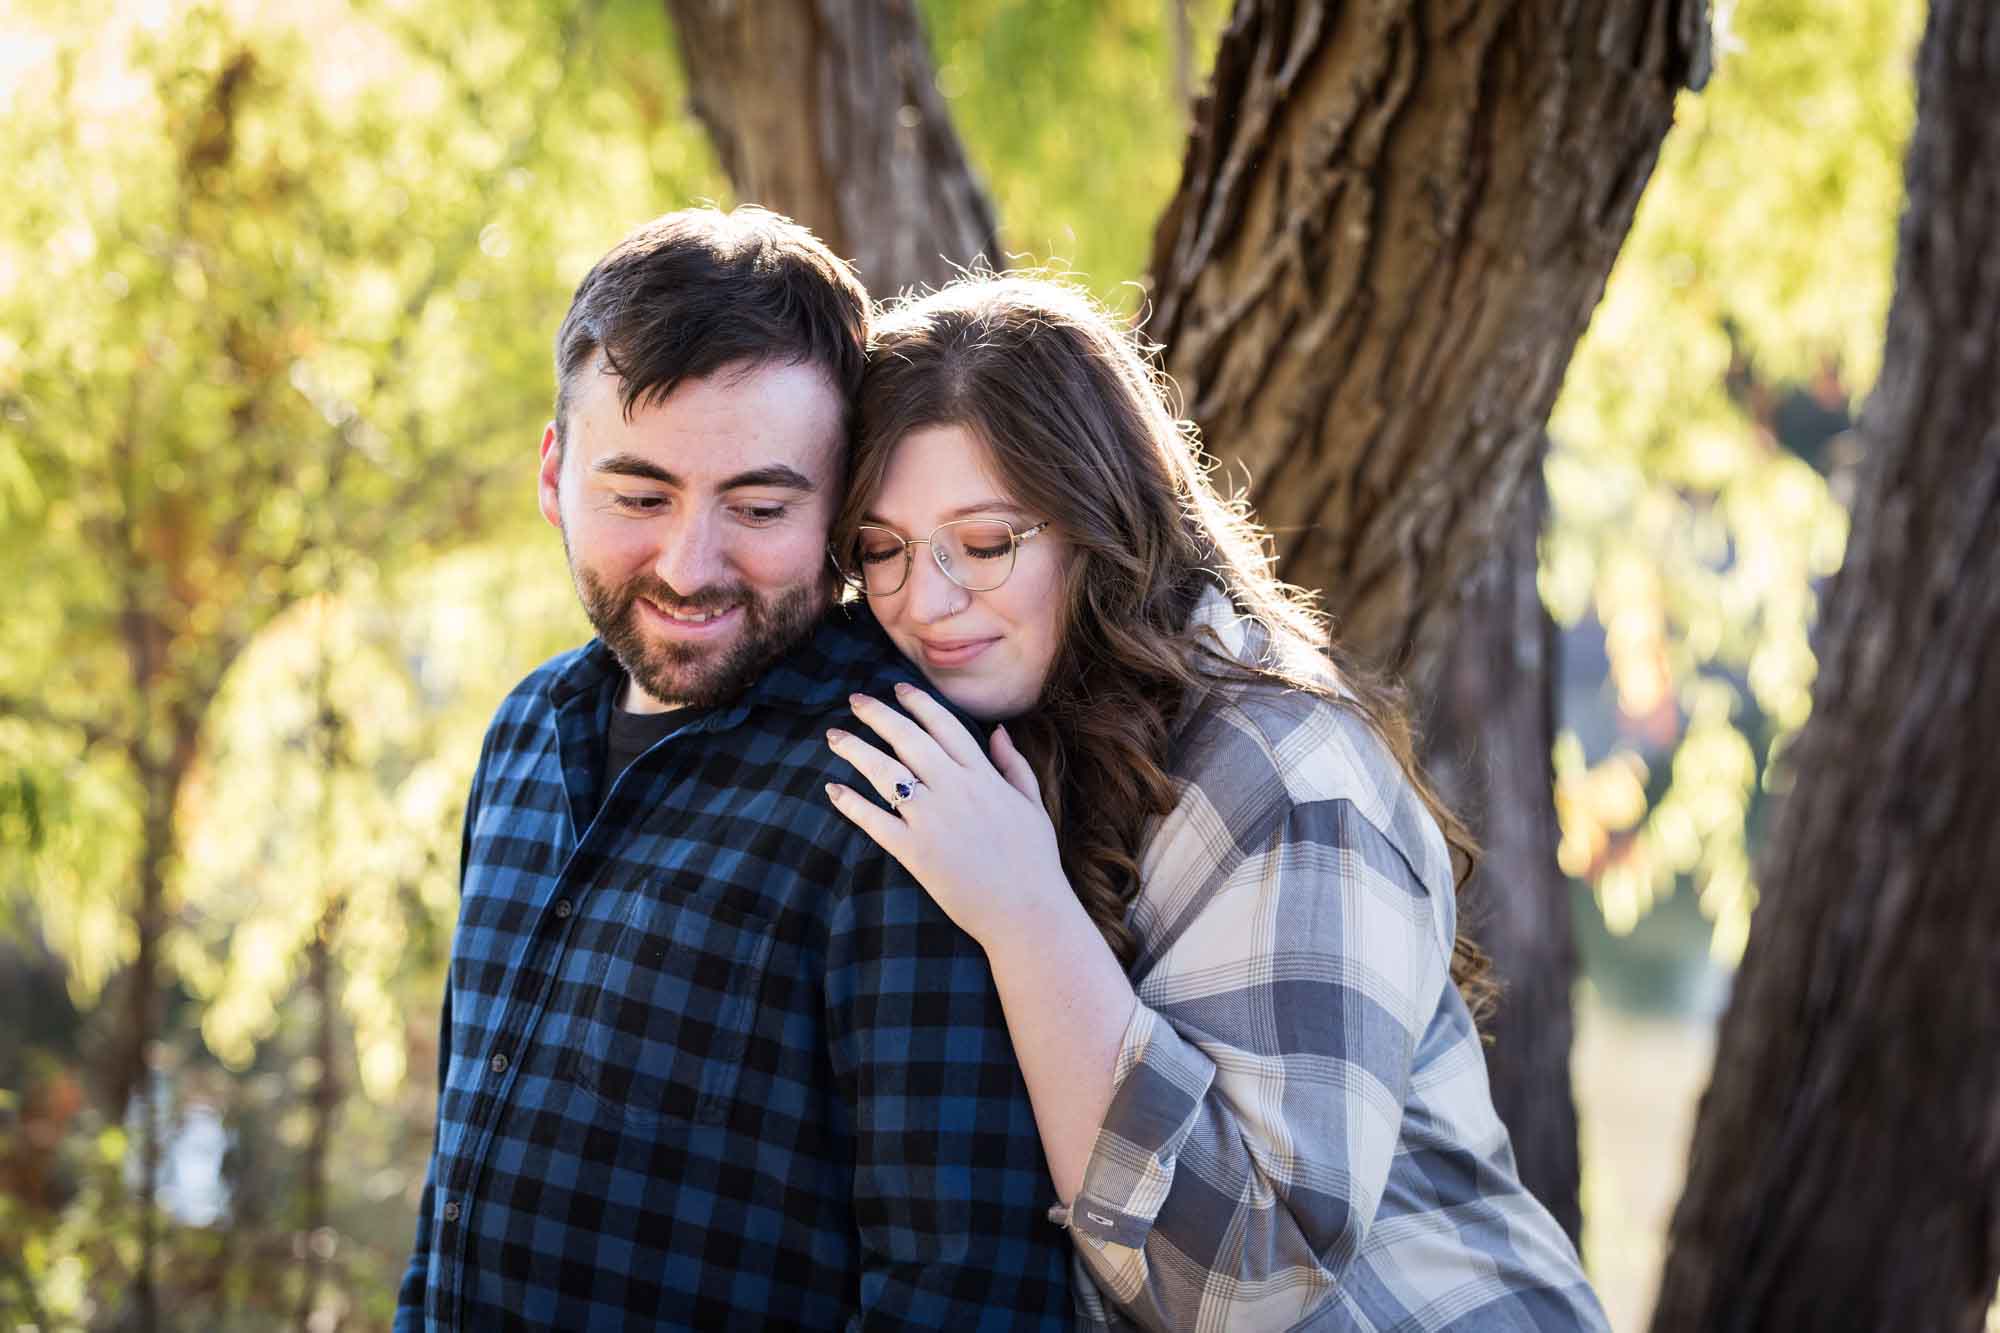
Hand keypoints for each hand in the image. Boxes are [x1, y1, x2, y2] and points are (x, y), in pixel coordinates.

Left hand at [825, 683, 1069, 946]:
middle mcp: (954, 789)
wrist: (1026, 911)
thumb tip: (998, 732)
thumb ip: (1014, 764)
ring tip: (834, 736)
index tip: (898, 689)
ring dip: (855, 750)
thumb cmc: (1034, 861)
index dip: (918, 703)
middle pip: (907, 739)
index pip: (944, 726)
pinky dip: (850, 803)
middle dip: (877, 715)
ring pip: (884, 773)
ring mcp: (932, 819)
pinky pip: (874, 820)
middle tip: (855, 700)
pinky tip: (833, 789)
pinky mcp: (914, 851)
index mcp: (983, 776)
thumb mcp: (1032, 804)